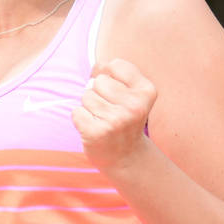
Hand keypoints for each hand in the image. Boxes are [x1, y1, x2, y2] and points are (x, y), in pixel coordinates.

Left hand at [72, 58, 156, 172]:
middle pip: (98, 81)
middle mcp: (134, 106)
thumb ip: (115, 74)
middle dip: (98, 93)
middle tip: (110, 112)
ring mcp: (115, 120)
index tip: (116, 93)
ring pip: (86, 96)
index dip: (109, 75)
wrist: (126, 158)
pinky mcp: (96, 132)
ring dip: (89, 108)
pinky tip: (94, 129)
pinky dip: (80, 119)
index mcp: (146, 92)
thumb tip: (96, 67)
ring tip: (103, 121)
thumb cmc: (125, 121)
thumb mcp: (132, 95)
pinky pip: (76, 112)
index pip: (115, 65)